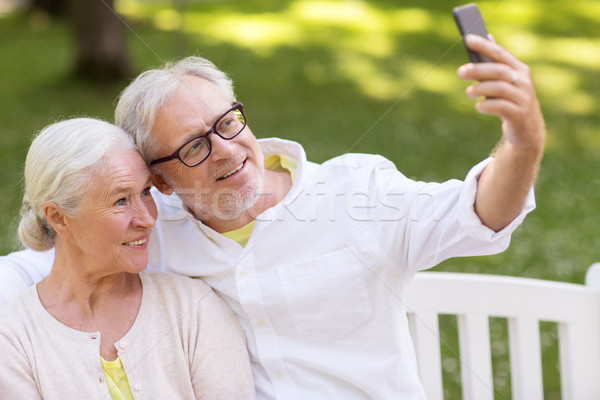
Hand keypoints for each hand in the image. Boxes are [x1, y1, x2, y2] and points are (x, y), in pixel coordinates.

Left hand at [457, 34, 544, 150]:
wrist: (527, 130)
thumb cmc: (510, 101)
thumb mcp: (506, 80)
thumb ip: (496, 62)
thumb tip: (488, 37)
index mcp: (519, 69)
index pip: (500, 53)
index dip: (484, 46)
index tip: (467, 39)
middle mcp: (524, 81)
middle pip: (498, 71)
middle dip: (477, 70)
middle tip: (460, 72)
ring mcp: (523, 98)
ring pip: (499, 88)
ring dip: (480, 88)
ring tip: (469, 92)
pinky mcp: (519, 114)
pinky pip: (500, 107)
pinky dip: (486, 105)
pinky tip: (479, 106)